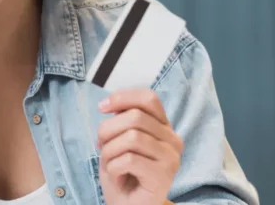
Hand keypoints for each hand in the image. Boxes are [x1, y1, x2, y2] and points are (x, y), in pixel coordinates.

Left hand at [97, 90, 182, 204]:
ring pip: (131, 137)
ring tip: (111, 164)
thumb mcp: (117, 141)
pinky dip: (114, 168)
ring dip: (109, 152)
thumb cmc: (122, 173)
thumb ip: (121, 121)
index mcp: (163, 127)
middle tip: (102, 147)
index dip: (122, 98)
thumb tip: (109, 105)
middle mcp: (173, 140)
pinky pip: (129, 160)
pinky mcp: (164, 176)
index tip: (102, 108)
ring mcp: (171, 158)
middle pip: (134, 117)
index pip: (148, 99)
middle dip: (107, 130)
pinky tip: (117, 177)